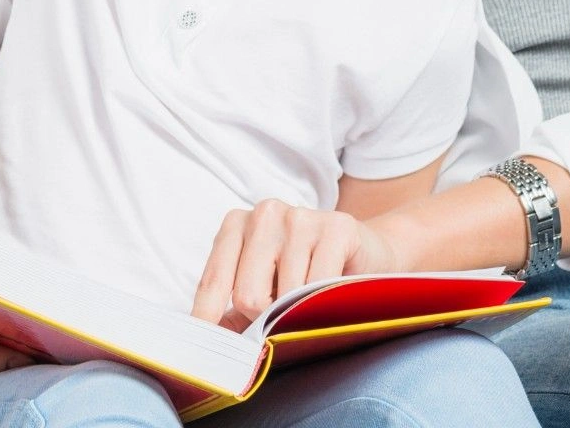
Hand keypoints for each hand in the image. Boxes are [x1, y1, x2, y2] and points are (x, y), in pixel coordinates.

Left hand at [191, 201, 394, 331]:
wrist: (367, 254)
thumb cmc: (305, 275)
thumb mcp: (264, 288)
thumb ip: (233, 313)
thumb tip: (210, 343)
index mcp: (237, 224)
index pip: (213, 281)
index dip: (207, 320)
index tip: (201, 356)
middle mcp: (264, 213)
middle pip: (247, 295)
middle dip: (264, 320)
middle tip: (283, 315)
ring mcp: (300, 217)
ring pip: (284, 298)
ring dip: (298, 313)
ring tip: (312, 299)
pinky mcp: (336, 227)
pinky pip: (319, 288)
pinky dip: (324, 306)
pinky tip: (332, 295)